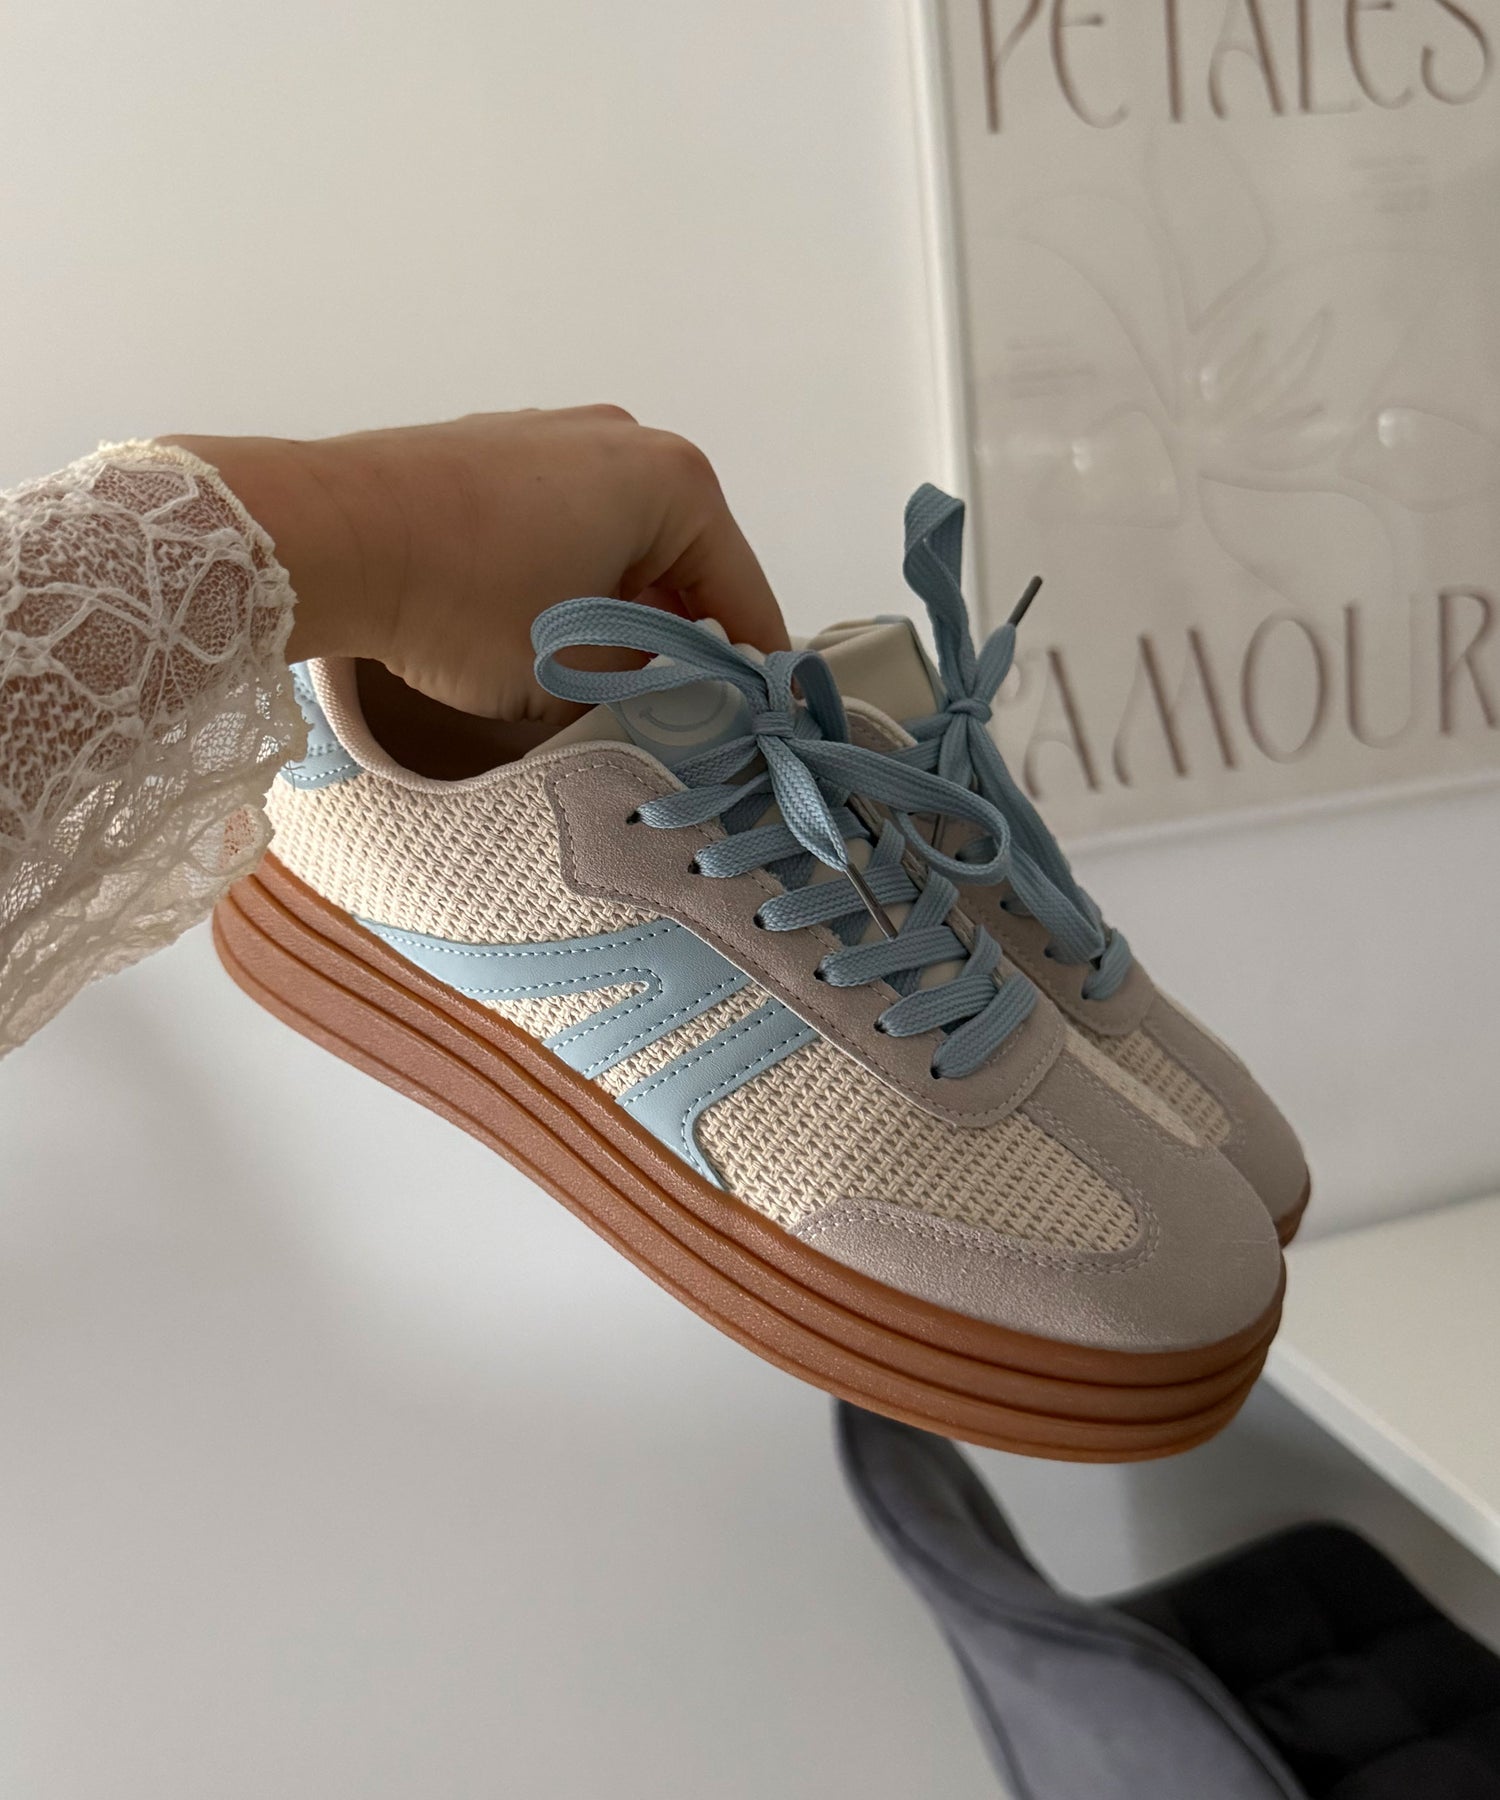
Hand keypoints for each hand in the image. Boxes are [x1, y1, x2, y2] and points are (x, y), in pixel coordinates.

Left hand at [162, 407, 787, 725]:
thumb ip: (652, 680)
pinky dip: (569, 577)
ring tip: (599, 680)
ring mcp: (556, 434)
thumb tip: (671, 682)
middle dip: (681, 638)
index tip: (756, 724)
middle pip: (684, 563)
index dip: (751, 673)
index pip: (742, 596)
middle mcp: (626, 440)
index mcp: (674, 484)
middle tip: (675, 712)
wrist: (329, 536)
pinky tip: (539, 630)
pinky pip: (563, 524)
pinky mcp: (495, 448)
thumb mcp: (581, 670)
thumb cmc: (468, 603)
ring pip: (620, 544)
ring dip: (620, 610)